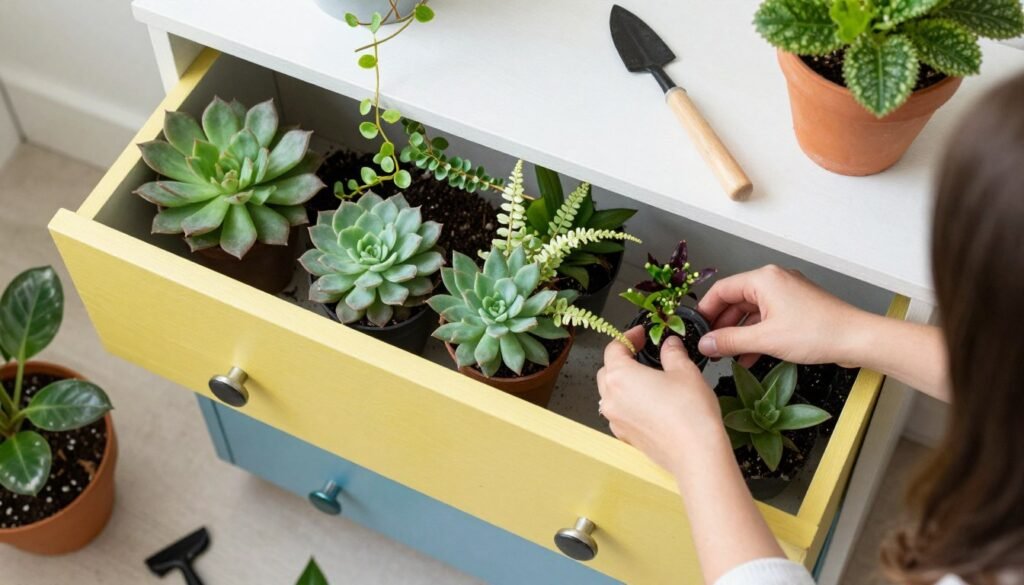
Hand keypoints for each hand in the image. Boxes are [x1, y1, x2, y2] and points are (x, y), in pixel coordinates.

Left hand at [597, 326, 724, 472]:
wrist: (696, 454)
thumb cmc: (689, 412)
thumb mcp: (685, 371)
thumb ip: (673, 353)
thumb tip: (669, 344)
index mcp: (620, 376)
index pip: (614, 348)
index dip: (628, 337)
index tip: (642, 334)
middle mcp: (611, 399)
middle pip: (607, 371)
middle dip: (623, 360)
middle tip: (644, 353)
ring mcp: (616, 421)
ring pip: (612, 395)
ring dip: (625, 383)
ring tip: (650, 378)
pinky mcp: (627, 437)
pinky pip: (621, 414)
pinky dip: (630, 404)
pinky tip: (652, 403)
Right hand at [696, 265, 869, 366]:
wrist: (857, 339)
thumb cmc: (817, 332)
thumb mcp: (765, 339)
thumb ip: (730, 341)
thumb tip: (705, 343)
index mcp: (763, 279)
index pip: (722, 289)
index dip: (705, 310)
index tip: (695, 329)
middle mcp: (774, 281)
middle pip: (735, 301)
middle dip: (722, 325)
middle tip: (710, 346)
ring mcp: (786, 294)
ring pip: (751, 312)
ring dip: (738, 334)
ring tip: (727, 355)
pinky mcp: (796, 308)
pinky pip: (767, 319)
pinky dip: (756, 335)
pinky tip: (749, 356)